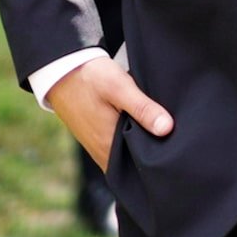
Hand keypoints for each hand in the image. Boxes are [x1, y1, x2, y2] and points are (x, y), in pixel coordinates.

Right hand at [47, 57, 172, 172]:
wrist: (61, 69)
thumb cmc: (90, 78)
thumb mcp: (120, 88)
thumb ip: (142, 109)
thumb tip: (167, 129)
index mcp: (109, 146)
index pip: (141, 166)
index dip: (159, 159)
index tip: (175, 149)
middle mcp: (102, 152)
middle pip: (134, 160)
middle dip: (152, 151)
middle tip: (173, 139)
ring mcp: (97, 145)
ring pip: (126, 152)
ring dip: (140, 143)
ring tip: (159, 130)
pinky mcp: (95, 136)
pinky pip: (118, 144)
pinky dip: (129, 137)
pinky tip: (140, 124)